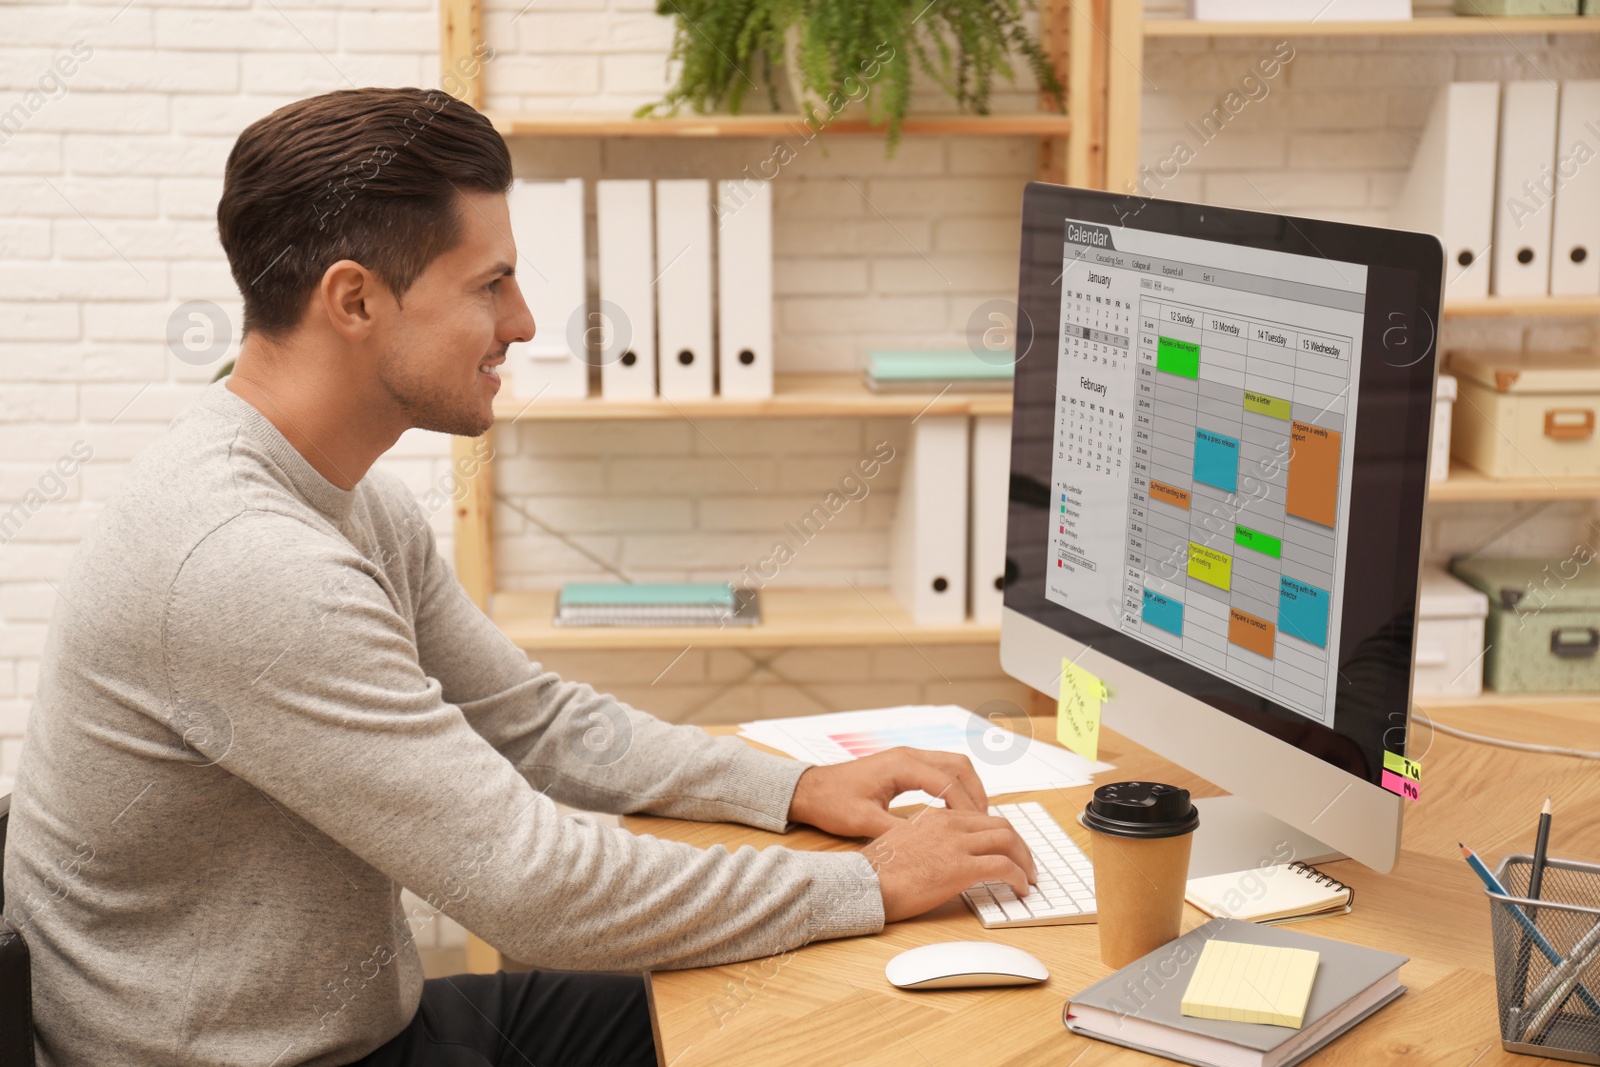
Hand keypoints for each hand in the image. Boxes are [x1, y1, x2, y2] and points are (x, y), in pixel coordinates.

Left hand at [786, 747, 988, 837]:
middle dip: (976, 792)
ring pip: (953, 765)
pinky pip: (940, 769)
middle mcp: (908, 755)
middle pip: (959, 765)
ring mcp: (907, 757)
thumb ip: (897, 831)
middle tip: (986, 822)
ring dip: (968, 787)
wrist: (810, 789)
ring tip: (977, 817)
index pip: (947, 782)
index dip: (966, 806)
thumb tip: (928, 844)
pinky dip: (955, 786)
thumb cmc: (832, 802)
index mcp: (900, 765)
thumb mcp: (863, 822)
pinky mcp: (904, 764)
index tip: (979, 828)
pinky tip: (956, 810)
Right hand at [863, 808, 1036, 922]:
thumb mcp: (901, 842)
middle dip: (1019, 845)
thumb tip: (940, 856)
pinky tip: (1020, 889)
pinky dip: (1018, 877)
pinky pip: (1004, 866)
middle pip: (1000, 825)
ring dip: (1024, 860)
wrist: (864, 883)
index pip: (979, 818)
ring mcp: (956, 844)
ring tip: (1028, 878)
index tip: (1007, 850)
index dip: (1000, 835)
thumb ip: (925, 841)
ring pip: (1008, 841)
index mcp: (934, 816)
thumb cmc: (875, 872)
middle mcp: (948, 824)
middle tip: (1026, 864)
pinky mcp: (961, 867)